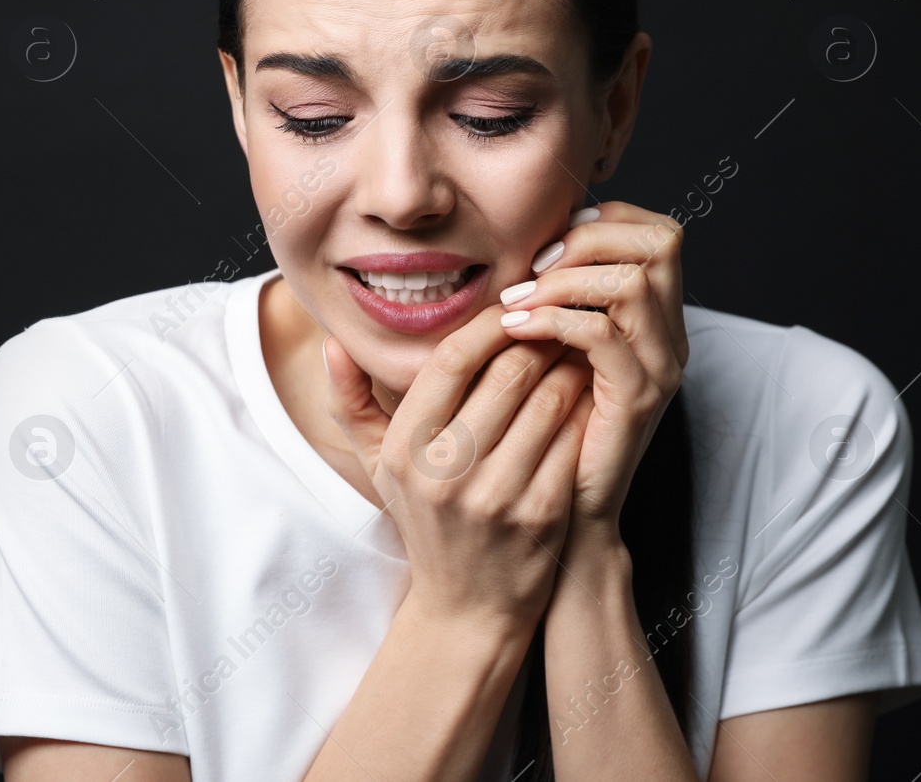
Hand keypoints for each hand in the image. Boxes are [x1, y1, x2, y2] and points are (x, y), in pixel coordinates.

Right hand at [324, 308, 595, 630]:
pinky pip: (572, 440)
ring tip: (576, 354)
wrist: (467, 609)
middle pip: (507, 374)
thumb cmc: (425, 522)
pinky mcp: (542, 515)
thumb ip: (351, 402)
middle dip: (539, 341)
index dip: (488, 327)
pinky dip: (585, 411)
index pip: (450, 360)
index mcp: (404, 450)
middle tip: (557, 324)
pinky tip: (589, 399)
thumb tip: (332, 344)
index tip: (511, 311)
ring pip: (548, 402)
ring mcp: (496, 495)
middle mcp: (445, 472)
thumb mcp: (378, 467)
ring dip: (569, 369)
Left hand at [498, 200, 688, 533]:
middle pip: (661, 241)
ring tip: (515, 303)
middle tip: (531, 271)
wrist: (565, 515)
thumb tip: (516, 249)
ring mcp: (660, 367)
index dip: (602, 221)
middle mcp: (669, 336)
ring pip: (634, 281)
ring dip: (565, 280)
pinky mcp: (636, 400)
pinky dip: (554, 321)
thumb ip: (551, 302)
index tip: (545, 248)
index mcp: (654, 318)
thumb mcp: (550, 353)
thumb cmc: (546, 431)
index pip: (656, 231)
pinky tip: (514, 329)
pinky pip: (604, 336)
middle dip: (586, 241)